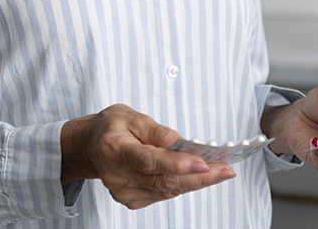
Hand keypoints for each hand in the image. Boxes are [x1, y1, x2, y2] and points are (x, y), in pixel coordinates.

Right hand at [60, 104, 234, 209]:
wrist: (91, 146)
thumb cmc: (112, 127)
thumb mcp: (131, 116)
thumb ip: (157, 131)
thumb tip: (182, 143)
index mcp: (113, 149)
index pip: (149, 160)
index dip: (177, 164)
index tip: (203, 162)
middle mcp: (116, 176)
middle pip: (163, 180)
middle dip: (199, 176)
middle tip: (226, 169)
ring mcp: (123, 192)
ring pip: (167, 189)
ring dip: (197, 181)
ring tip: (221, 170)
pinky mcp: (131, 200)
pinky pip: (163, 193)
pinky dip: (183, 184)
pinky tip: (199, 175)